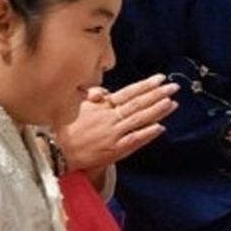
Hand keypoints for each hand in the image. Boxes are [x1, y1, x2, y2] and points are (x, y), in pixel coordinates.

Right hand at [55, 75, 178, 171]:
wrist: (57, 151)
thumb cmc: (65, 128)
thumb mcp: (76, 105)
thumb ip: (92, 95)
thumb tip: (105, 92)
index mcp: (101, 106)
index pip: (129, 92)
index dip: (146, 85)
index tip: (160, 78)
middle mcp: (110, 118)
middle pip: (138, 104)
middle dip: (158, 94)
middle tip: (174, 87)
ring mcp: (114, 134)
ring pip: (139, 120)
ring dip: (157, 111)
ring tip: (172, 103)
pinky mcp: (115, 150)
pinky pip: (134, 140)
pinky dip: (147, 133)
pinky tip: (160, 127)